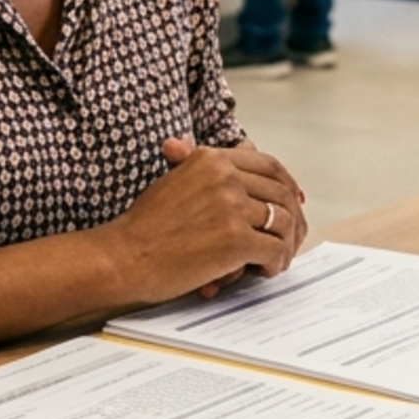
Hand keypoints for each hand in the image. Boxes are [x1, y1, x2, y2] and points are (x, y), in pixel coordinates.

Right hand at [91, 138, 308, 305]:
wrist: (123, 258)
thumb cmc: (145, 227)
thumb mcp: (175, 180)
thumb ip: (207, 166)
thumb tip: (246, 147)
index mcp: (212, 159)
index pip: (269, 166)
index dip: (288, 185)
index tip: (295, 202)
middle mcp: (225, 177)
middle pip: (282, 195)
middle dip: (292, 219)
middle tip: (290, 240)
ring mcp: (232, 207)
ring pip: (283, 223)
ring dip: (285, 244)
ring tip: (273, 259)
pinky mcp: (235, 240)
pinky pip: (275, 250)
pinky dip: (276, 263)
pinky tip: (265, 270)